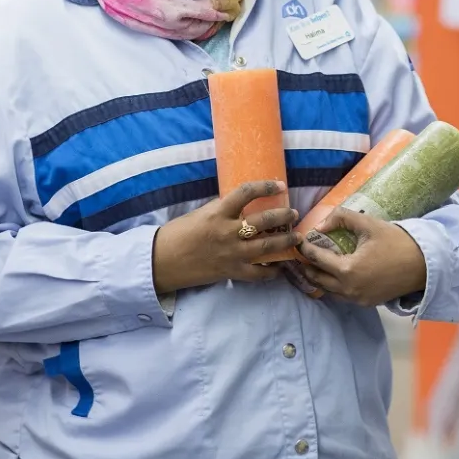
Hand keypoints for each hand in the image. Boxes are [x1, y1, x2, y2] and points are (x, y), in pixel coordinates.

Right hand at [152, 180, 299, 294]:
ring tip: (295, 237)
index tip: (279, 185)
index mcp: (218, 212)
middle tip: (293, 213)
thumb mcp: (200, 214)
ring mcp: (231, 253)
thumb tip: (243, 207)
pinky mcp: (231, 272)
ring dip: (285, 241)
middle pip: (264, 221)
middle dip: (283, 216)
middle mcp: (227, 232)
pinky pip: (258, 273)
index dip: (265, 186)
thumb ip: (222, 210)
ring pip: (267, 247)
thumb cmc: (178, 233)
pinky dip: (271, 271)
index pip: (246, 193)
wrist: (163, 261)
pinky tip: (279, 267)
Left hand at [297, 208, 426, 307]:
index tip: (300, 241)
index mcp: (348, 269)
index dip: (306, 249)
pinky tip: (334, 275)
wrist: (424, 264)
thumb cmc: (396, 241)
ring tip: (313, 265)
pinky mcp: (367, 303)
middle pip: (317, 279)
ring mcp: (358, 299)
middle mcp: (349, 289)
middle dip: (307, 266)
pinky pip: (342, 296)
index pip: (317, 259)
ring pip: (328, 291)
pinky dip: (334, 286)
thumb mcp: (368, 224)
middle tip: (301, 255)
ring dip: (319, 278)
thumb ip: (341, 218)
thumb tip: (320, 225)